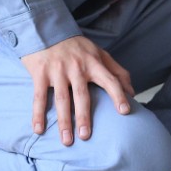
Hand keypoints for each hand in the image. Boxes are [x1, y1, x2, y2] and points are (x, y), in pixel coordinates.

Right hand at [20, 36, 135, 145]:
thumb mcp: (99, 53)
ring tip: (67, 141)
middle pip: (82, 95)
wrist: (46, 30)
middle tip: (86, 136)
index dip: (118, 95)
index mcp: (94, 62)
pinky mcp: (40, 73)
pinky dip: (38, 114)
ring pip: (61, 99)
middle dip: (84, 117)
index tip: (125, 111)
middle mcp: (77, 67)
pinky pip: (39, 97)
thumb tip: (133, 92)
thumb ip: (117, 71)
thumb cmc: (76, 46)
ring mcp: (58, 70)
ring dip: (64, 121)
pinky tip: (39, 130)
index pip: (110, 80)